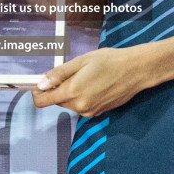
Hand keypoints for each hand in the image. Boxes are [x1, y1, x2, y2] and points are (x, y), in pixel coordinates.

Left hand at [30, 47, 150, 116]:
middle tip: (72, 72)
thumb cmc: (110, 61)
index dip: (37, 92)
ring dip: (71, 92)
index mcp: (72, 91)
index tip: (39, 84)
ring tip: (87, 76)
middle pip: (57, 101)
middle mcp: (79, 106)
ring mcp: (89, 111)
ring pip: (69, 103)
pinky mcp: (98, 112)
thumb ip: (59, 74)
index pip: (43, 101)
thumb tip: (41, 84)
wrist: (135, 71)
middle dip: (59, 88)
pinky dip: (82, 97)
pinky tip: (94, 84)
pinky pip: (82, 106)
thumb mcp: (81, 61)